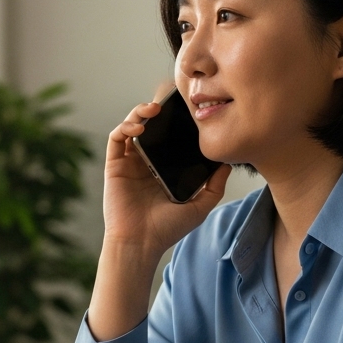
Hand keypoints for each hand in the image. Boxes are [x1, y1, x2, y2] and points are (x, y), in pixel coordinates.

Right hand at [88, 100, 231, 339]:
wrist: (141, 243)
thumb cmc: (168, 229)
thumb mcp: (200, 206)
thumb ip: (214, 185)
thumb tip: (228, 163)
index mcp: (164, 168)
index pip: (169, 136)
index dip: (176, 120)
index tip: (188, 108)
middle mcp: (146, 162)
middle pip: (150, 126)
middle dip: (158, 108)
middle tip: (170, 98)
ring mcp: (129, 162)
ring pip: (132, 126)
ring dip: (140, 112)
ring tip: (154, 109)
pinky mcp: (114, 165)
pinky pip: (116, 138)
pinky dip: (125, 126)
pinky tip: (139, 127)